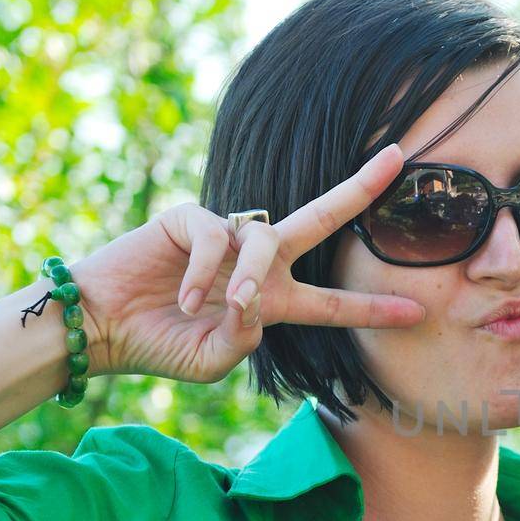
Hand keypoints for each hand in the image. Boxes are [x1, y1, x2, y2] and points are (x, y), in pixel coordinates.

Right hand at [69, 145, 423, 382]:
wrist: (103, 327)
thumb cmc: (159, 346)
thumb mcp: (213, 361)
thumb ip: (244, 340)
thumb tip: (256, 300)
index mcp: (273, 301)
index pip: (332, 304)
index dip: (371, 309)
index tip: (416, 312)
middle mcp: (257, 263)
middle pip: (321, 219)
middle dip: (360, 189)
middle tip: (399, 159)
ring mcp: (226, 237)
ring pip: (265, 241)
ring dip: (252, 276)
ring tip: (230, 306)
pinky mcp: (191, 219)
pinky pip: (215, 238)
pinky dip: (204, 272)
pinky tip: (184, 298)